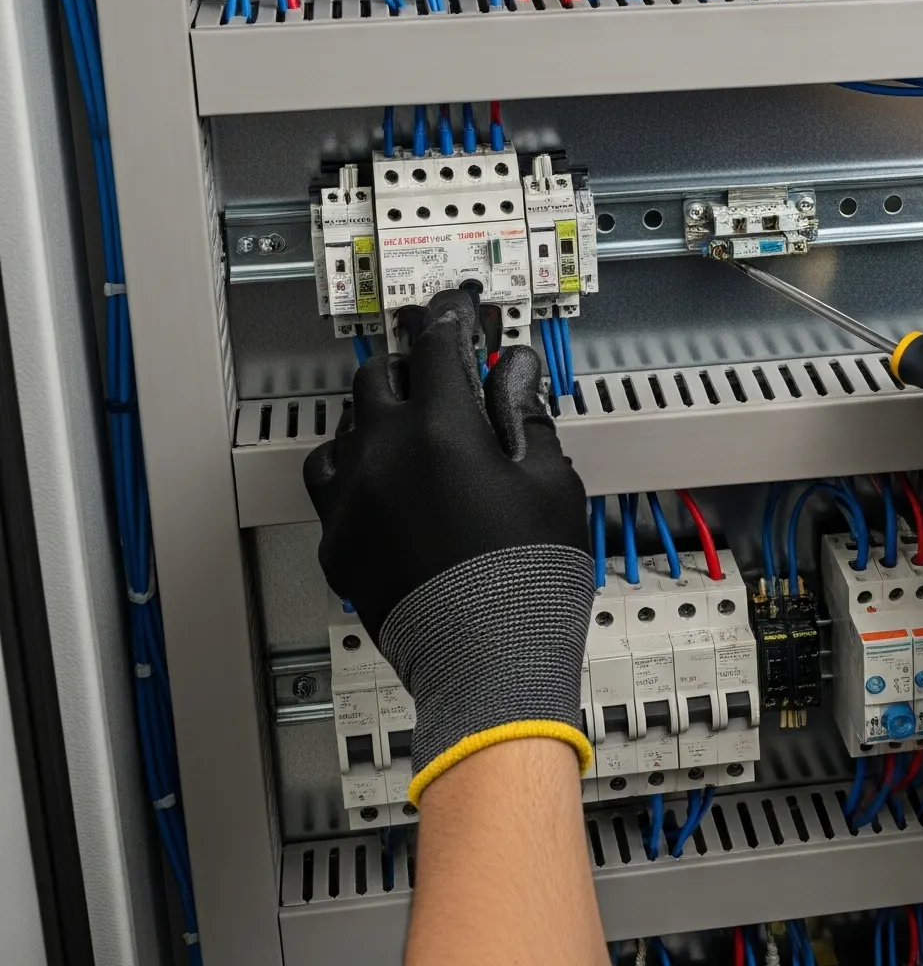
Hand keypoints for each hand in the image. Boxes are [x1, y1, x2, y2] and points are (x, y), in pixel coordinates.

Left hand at [304, 289, 594, 801]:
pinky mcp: (337, 541)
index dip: (451, 315)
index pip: (437, 342)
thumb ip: (523, 414)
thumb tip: (512, 370)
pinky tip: (380, 479)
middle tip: (439, 366)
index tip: (459, 309)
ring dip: (376, 413)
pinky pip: (330, 484)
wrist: (489, 656)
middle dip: (411, 363)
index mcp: (441, 428)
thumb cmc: (527, 575)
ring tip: (408, 424)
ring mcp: (352, 498)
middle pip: (379, 375)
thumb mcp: (549, 480)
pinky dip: (354, 468)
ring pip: (345, 427)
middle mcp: (383, 454)